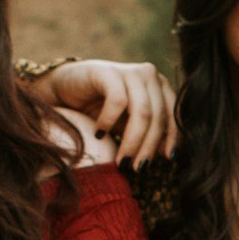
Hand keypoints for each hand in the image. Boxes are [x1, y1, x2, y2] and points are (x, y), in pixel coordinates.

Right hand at [38, 60, 177, 166]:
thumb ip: (148, 135)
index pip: (173, 114)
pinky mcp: (108, 71)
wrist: (65, 89)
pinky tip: (99, 134)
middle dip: (148, 146)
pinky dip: (110, 122)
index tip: (167, 160)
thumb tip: (168, 154)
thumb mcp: (127, 125)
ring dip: (132, 141)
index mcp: (159, 86)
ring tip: (121, 160)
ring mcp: (129, 71)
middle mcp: (149, 75)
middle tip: (136, 168)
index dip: (172, 138)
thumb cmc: (100, 108)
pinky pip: (118, 101)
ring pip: (142, 112)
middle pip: (157, 116)